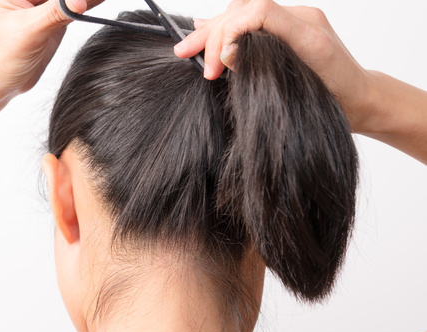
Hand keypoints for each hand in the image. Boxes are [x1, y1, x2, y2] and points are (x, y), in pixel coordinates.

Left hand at [0, 0, 101, 102]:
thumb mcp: (28, 32)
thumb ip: (55, 13)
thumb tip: (80, 0)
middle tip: (91, 0)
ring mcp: (41, 10)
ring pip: (67, 0)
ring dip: (85, 0)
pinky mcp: (52, 24)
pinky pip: (72, 11)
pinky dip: (87, 6)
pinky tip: (99, 1)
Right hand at [173, 0, 371, 130]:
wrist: (361, 100)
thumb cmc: (336, 103)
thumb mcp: (302, 92)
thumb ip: (268, 68)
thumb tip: (229, 54)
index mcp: (308, 32)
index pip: (258, 10)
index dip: (230, 33)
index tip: (219, 65)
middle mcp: (302, 19)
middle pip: (245, 8)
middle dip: (214, 34)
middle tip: (196, 63)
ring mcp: (296, 20)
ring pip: (243, 11)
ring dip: (214, 30)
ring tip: (188, 48)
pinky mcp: (288, 28)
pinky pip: (252, 18)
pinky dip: (226, 27)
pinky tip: (205, 29)